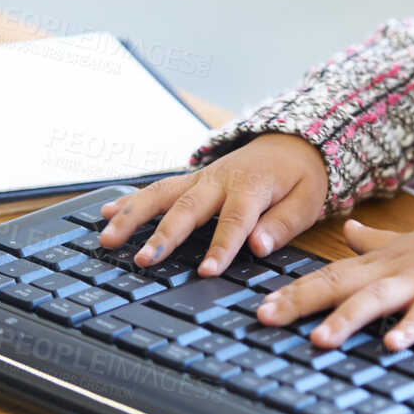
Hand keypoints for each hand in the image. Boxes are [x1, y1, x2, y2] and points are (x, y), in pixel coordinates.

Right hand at [95, 132, 328, 276]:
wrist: (293, 142)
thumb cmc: (300, 177)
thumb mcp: (307, 200)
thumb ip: (283, 224)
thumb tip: (259, 246)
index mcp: (251, 187)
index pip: (234, 221)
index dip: (221, 246)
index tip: (207, 272)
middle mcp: (219, 180)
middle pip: (187, 208)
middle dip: (163, 235)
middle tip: (144, 260)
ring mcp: (200, 178)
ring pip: (161, 194)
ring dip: (132, 216)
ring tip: (107, 238)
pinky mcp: (190, 181)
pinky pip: (157, 189)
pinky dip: (130, 200)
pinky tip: (106, 213)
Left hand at [255, 217, 413, 351]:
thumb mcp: (403, 242)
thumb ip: (372, 241)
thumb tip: (347, 230)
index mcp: (375, 263)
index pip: (326, 276)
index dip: (293, 292)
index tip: (262, 309)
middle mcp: (389, 271)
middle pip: (338, 284)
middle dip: (301, 302)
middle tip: (268, 318)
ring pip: (376, 299)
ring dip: (347, 318)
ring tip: (320, 339)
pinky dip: (409, 329)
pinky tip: (392, 345)